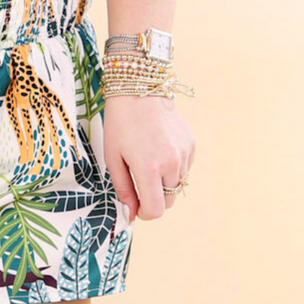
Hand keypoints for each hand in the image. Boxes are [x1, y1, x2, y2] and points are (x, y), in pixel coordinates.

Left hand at [102, 94, 193, 221]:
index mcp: (148, 168)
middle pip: (169, 201)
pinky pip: (184, 168)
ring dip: (164, 183)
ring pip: (177, 185)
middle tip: (140, 185)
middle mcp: (171, 163)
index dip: (145, 213)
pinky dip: (173, 168)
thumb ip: (123, 189)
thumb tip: (131, 214)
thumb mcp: (113, 158)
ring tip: (148, 161)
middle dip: (154, 200)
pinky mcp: (191, 144)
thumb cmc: (120, 123)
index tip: (137, 207)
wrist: (140, 89)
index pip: (156, 210)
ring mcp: (184, 154)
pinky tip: (159, 151)